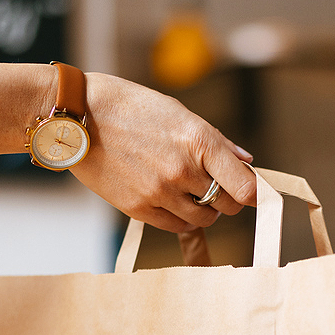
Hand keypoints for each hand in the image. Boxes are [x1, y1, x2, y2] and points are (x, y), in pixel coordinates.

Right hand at [74, 73, 255, 231]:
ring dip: (204, 209)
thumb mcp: (179, 114)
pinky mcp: (139, 208)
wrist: (80, 117)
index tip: (253, 194)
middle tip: (215, 187)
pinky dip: (182, 218)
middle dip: (227, 199)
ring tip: (189, 191)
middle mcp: (183, 170)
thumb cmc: (132, 108)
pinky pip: (176, 226)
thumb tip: (247, 162)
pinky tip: (173, 201)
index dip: (255, 194)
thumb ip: (216, 142)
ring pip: (203, 219)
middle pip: (227, 205)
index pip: (245, 187)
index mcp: (199, 141)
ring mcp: (161, 192)